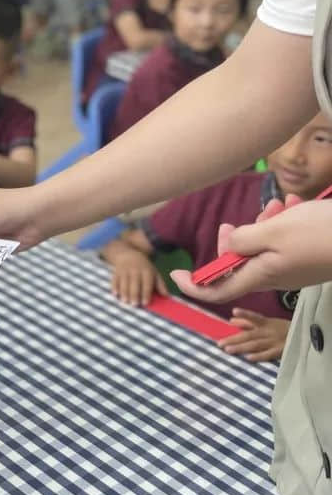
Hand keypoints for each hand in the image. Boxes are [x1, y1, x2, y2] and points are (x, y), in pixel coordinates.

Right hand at [109, 248, 166, 305]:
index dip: (146, 293)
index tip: (145, 303)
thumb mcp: (154, 272)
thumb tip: (166, 295)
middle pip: (134, 284)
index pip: (146, 283)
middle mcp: (135, 270)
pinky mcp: (116, 272)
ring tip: (125, 301)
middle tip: (134, 305)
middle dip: (134, 294)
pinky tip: (115, 294)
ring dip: (124, 293)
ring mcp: (124, 271)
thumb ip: (160, 284)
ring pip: (124, 283)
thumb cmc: (143, 267)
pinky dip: (114, 287)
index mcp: (146, 271)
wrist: (128, 254)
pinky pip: (115, 280)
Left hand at [172, 195, 331, 301]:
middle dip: (240, 236)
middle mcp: (275, 276)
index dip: (194, 286)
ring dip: (267, 223)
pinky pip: (286, 242)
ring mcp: (294, 269)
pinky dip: (286, 223)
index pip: (217, 290)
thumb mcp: (273, 231)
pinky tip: (296, 204)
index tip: (177, 274)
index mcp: (261, 275)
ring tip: (283, 204)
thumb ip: (243, 240)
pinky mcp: (309, 258)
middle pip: (240, 261)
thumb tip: (227, 246)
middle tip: (254, 215)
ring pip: (265, 246)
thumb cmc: (322, 234)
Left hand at [218, 309, 289, 361]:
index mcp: (266, 323)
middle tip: (220, 343)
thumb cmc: (282, 329)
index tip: (234, 311)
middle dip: (234, 339)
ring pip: (256, 345)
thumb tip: (231, 320)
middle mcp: (269, 332)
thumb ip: (248, 322)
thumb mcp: (268, 323)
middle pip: (250, 335)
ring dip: (241, 347)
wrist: (305, 337)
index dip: (245, 314)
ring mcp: (275, 342)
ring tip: (228, 350)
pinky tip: (248, 358)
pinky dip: (259, 356)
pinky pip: (268, 354)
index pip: (254, 317)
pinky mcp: (280, 352)